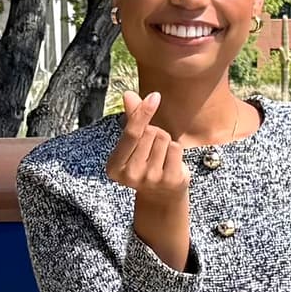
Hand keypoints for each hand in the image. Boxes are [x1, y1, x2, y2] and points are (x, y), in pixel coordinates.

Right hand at [106, 91, 192, 270]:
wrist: (161, 197)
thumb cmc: (144, 163)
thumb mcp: (134, 145)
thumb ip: (131, 120)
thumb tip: (128, 94)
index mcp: (114, 166)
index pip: (131, 133)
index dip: (143, 113)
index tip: (154, 96)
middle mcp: (130, 175)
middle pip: (151, 133)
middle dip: (155, 133)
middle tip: (152, 150)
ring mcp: (151, 179)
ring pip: (164, 139)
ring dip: (166, 142)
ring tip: (161, 157)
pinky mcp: (170, 180)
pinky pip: (176, 148)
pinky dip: (175, 151)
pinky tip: (170, 163)